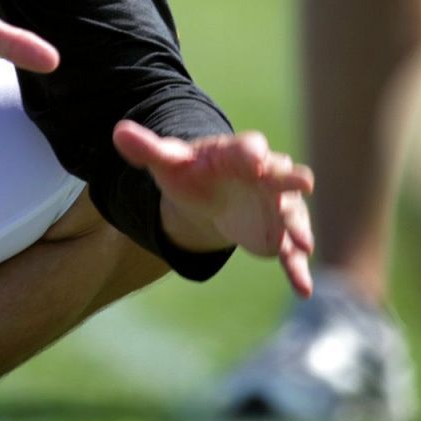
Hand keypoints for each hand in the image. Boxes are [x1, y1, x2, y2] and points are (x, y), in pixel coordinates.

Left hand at [112, 121, 316, 297]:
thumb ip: (148, 149)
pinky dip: (296, 268)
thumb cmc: (192, 173)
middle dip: (290, 179)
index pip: (248, 147)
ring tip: (303, 243)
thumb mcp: (169, 161)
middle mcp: (264, 177)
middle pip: (281, 174)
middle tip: (303, 183)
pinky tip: (302, 289)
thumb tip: (117, 131)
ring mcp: (274, 205)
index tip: (256, 158)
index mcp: (237, 154)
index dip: (251, 152)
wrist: (211, 195)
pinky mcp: (277, 233)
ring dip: (297, 226)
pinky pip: (289, 251)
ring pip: (290, 214)